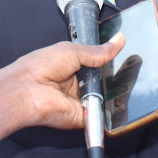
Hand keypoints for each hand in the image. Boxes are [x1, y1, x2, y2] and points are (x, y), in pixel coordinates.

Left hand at [0, 33, 125, 139]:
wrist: (26, 90)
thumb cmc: (39, 66)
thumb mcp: (72, 51)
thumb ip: (98, 51)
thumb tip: (118, 41)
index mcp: (73, 66)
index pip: (98, 64)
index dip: (110, 60)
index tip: (126, 53)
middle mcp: (77, 84)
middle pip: (104, 81)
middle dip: (115, 76)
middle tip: (130, 68)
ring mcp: (81, 101)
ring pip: (106, 97)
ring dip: (114, 92)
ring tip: (126, 82)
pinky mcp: (82, 116)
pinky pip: (100, 114)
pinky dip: (109, 109)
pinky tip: (118, 100)